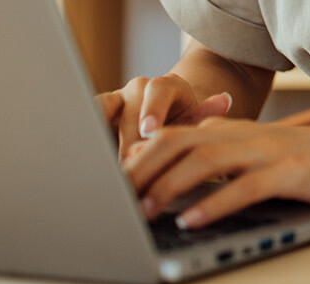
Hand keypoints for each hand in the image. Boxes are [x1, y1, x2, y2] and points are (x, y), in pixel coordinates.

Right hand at [94, 74, 233, 159]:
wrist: (169, 120)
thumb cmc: (186, 124)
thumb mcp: (198, 122)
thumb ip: (207, 115)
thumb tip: (224, 100)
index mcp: (166, 86)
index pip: (158, 91)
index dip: (153, 110)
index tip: (150, 132)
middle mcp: (137, 89)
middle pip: (129, 113)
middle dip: (130, 144)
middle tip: (132, 170)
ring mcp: (115, 101)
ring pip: (100, 114)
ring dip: (102, 142)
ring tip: (105, 169)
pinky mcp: (96, 115)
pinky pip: (86, 121)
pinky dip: (87, 142)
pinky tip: (86, 163)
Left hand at [123, 117, 309, 228]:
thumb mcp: (259, 155)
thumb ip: (219, 159)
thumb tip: (170, 176)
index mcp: (232, 130)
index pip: (172, 135)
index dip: (138, 157)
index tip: (113, 183)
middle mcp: (245, 135)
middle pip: (178, 143)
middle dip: (141, 171)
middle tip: (117, 201)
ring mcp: (268, 152)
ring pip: (204, 162)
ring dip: (168, 187)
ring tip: (146, 212)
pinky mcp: (291, 172)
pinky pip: (244, 187)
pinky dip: (213, 203)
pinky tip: (193, 220)